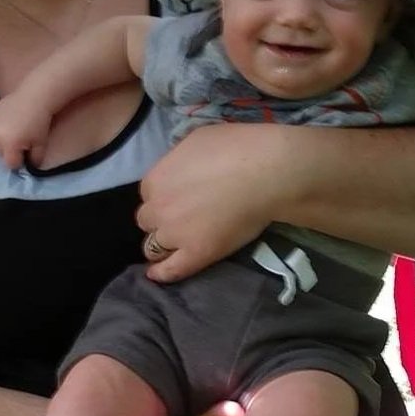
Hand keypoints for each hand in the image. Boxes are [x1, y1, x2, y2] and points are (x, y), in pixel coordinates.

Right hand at [0, 93, 51, 168]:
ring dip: (2, 139)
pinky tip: (7, 122)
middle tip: (21, 140)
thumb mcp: (41, 144)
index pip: (10, 163)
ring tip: (14, 131)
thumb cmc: (40, 122)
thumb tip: (29, 166)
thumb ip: (35, 160)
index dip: (19, 160)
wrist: (34, 97)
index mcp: (9, 144)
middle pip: (1, 152)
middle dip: (10, 150)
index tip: (26, 153)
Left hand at [137, 125, 282, 281]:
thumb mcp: (196, 140)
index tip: (178, 196)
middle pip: (147, 220)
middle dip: (161, 219)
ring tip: (175, 245)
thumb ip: (178, 159)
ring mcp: (175, 234)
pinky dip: (162, 273)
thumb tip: (180, 168)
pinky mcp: (197, 254)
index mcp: (156, 179)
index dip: (164, 196)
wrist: (266, 172)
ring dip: (162, 244)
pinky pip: (171, 270)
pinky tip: (157, 275)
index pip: (149, 194)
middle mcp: (158, 208)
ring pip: (154, 246)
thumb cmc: (236, 147)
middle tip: (183, 217)